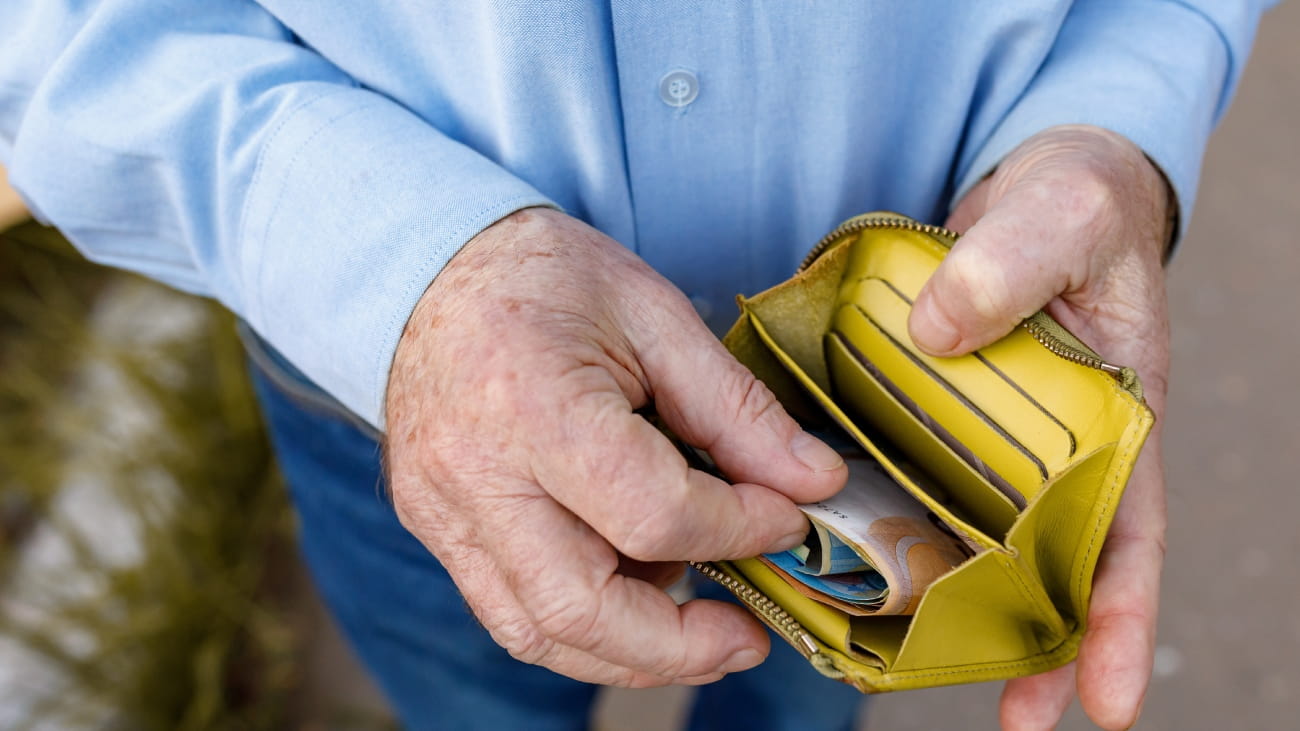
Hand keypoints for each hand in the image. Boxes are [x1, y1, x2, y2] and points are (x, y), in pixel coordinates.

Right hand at [384, 207, 847, 685]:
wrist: (427, 271)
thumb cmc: (541, 277)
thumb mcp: (654, 315)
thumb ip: (736, 409)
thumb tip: (813, 481)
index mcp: (532, 405)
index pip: (654, 514)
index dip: (739, 528)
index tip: (785, 516)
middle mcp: (475, 475)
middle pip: (582, 611)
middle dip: (682, 646)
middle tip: (747, 635)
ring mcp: (443, 513)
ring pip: (540, 633)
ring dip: (633, 653)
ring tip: (699, 627)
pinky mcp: (438, 531)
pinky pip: (512, 611)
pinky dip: (585, 626)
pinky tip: (635, 592)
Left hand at [908, 125, 1171, 729]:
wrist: (1030, 186)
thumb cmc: (1072, 203)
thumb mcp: (1060, 212)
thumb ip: (1010, 263)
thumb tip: (937, 333)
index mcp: (1117, 416)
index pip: (1129, 530)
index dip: (1122, 616)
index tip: (1110, 699)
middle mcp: (1057, 445)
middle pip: (1054, 560)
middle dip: (1041, 642)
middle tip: (1018, 719)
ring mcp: (991, 439)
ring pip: (979, 535)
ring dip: (959, 603)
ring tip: (919, 667)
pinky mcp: (933, 418)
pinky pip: (915, 480)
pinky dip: (894, 523)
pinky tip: (856, 560)